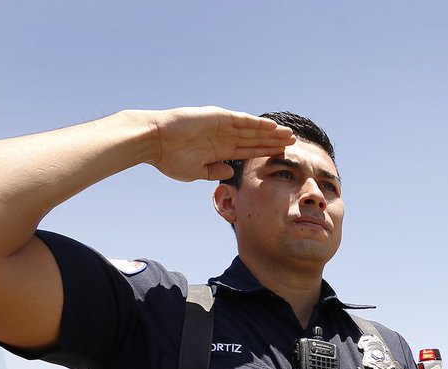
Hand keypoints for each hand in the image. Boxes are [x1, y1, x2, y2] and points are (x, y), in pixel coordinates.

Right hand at [143, 107, 295, 181]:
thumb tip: (229, 172)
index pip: (248, 151)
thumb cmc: (169, 158)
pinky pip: (242, 121)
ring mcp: (221, 126)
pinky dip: (257, 124)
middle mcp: (223, 137)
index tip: (282, 156)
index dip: (265, 152)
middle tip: (294, 143)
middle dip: (274, 142)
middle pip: (255, 140)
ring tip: (289, 135)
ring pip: (252, 130)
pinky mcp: (217, 117)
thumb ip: (213, 171)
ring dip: (271, 133)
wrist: (154, 142)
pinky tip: (272, 127)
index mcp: (219, 150)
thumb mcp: (195, 171)